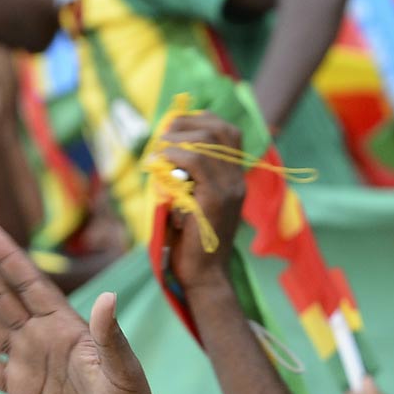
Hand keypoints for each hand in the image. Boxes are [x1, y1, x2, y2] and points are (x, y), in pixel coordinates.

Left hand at [154, 112, 245, 291]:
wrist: (203, 274)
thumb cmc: (190, 240)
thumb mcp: (189, 199)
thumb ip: (186, 175)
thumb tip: (164, 147)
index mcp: (234, 179)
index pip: (230, 132)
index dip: (203, 119)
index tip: (176, 126)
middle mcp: (237, 181)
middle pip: (219, 129)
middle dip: (185, 124)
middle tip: (162, 136)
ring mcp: (229, 189)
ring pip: (207, 141)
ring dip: (177, 139)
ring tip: (158, 150)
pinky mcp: (216, 199)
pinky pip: (196, 161)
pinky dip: (173, 156)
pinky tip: (157, 163)